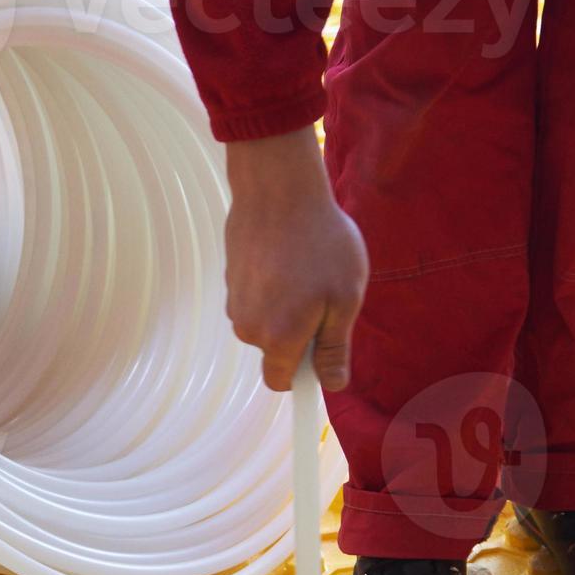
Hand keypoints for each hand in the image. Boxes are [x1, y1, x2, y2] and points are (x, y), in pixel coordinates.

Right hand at [224, 127, 367, 392]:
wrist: (278, 189)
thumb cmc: (320, 243)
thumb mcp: (344, 298)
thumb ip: (335, 348)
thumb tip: (332, 384)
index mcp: (278, 339)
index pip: (282, 382)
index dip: (305, 375)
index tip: (324, 352)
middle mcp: (248, 327)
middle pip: (275, 350)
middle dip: (299, 334)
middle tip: (325, 296)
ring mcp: (234, 301)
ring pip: (265, 322)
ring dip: (286, 308)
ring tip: (307, 270)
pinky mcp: (229, 278)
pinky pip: (256, 297)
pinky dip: (272, 286)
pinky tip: (288, 257)